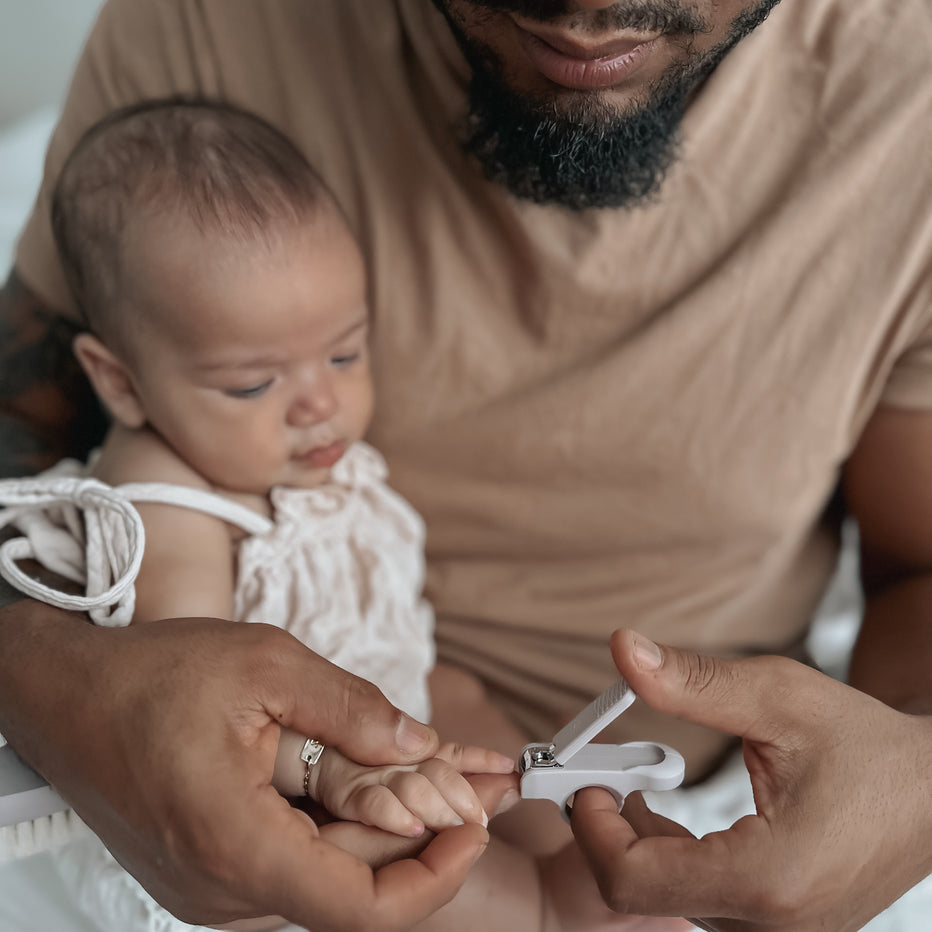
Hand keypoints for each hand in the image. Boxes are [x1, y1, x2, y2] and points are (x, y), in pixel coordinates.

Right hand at [0, 606, 489, 930]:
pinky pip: (300, 854)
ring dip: (391, 822)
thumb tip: (419, 743)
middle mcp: (225, 888)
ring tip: (448, 770)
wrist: (65, 694)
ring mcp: (216, 883)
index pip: (361, 907)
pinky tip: (382, 777)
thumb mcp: (264, 664)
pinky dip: (348, 818)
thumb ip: (350, 709)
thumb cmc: (149, 676)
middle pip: (356, 881)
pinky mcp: (214, 864)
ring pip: (331, 868)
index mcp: (236, 847)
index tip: (477, 824)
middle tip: (485, 779)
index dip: (435, 875)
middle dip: (428, 830)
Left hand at [570, 629, 931, 930]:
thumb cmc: (866, 744)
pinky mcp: (783, 928)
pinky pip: (700, 903)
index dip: (592, 828)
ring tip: (635, 785)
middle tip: (604, 777)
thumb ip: (692, 680)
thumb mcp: (778, 696)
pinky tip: (665, 816)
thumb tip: (624, 651)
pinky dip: (669, 860)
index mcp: (770, 878)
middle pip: (644, 896)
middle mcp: (775, 926)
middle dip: (608, 834)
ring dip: (638, 845)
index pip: (634, 881)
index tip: (588, 780)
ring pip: (669, 903)